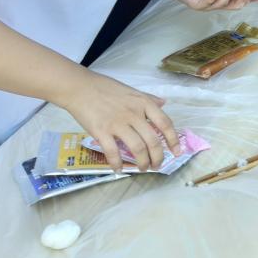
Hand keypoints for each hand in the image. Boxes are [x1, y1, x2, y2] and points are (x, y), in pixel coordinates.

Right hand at [56, 71, 178, 172]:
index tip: (176, 152)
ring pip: (137, 149)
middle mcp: (134, 114)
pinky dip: (117, 164)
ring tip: (142, 168)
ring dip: (142, 163)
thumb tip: (163, 103)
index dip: (173, 140)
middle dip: (158, 157)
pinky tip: (119, 169)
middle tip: (156, 165)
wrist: (80, 87)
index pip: (165, 123)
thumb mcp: (132, 90)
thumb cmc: (106, 88)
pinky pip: (113, 152)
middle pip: (153, 141)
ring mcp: (118, 123)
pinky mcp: (101, 132)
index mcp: (143, 103)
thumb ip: (148, 99)